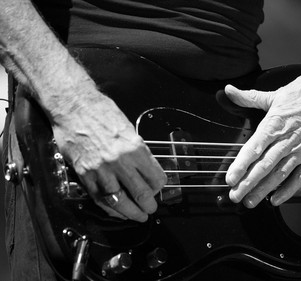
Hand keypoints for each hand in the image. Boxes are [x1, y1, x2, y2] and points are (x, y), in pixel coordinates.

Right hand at [52, 93, 166, 221]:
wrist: (73, 106)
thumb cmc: (102, 112)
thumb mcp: (129, 129)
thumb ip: (138, 151)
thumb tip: (146, 170)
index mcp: (135, 148)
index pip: (156, 178)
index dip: (159, 187)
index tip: (158, 189)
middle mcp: (120, 161)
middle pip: (141, 194)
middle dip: (149, 205)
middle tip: (151, 209)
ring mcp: (101, 169)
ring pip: (120, 201)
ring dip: (131, 213)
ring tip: (138, 216)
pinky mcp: (84, 174)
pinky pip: (99, 198)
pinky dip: (110, 209)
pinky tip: (117, 212)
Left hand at [224, 60, 300, 207]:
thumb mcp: (276, 94)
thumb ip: (249, 97)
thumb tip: (228, 91)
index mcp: (274, 124)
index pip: (253, 149)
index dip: (240, 166)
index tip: (230, 178)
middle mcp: (286, 140)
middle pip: (264, 166)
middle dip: (247, 183)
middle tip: (235, 196)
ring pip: (279, 174)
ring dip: (263, 189)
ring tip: (250, 201)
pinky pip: (300, 177)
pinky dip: (288, 190)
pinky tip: (276, 199)